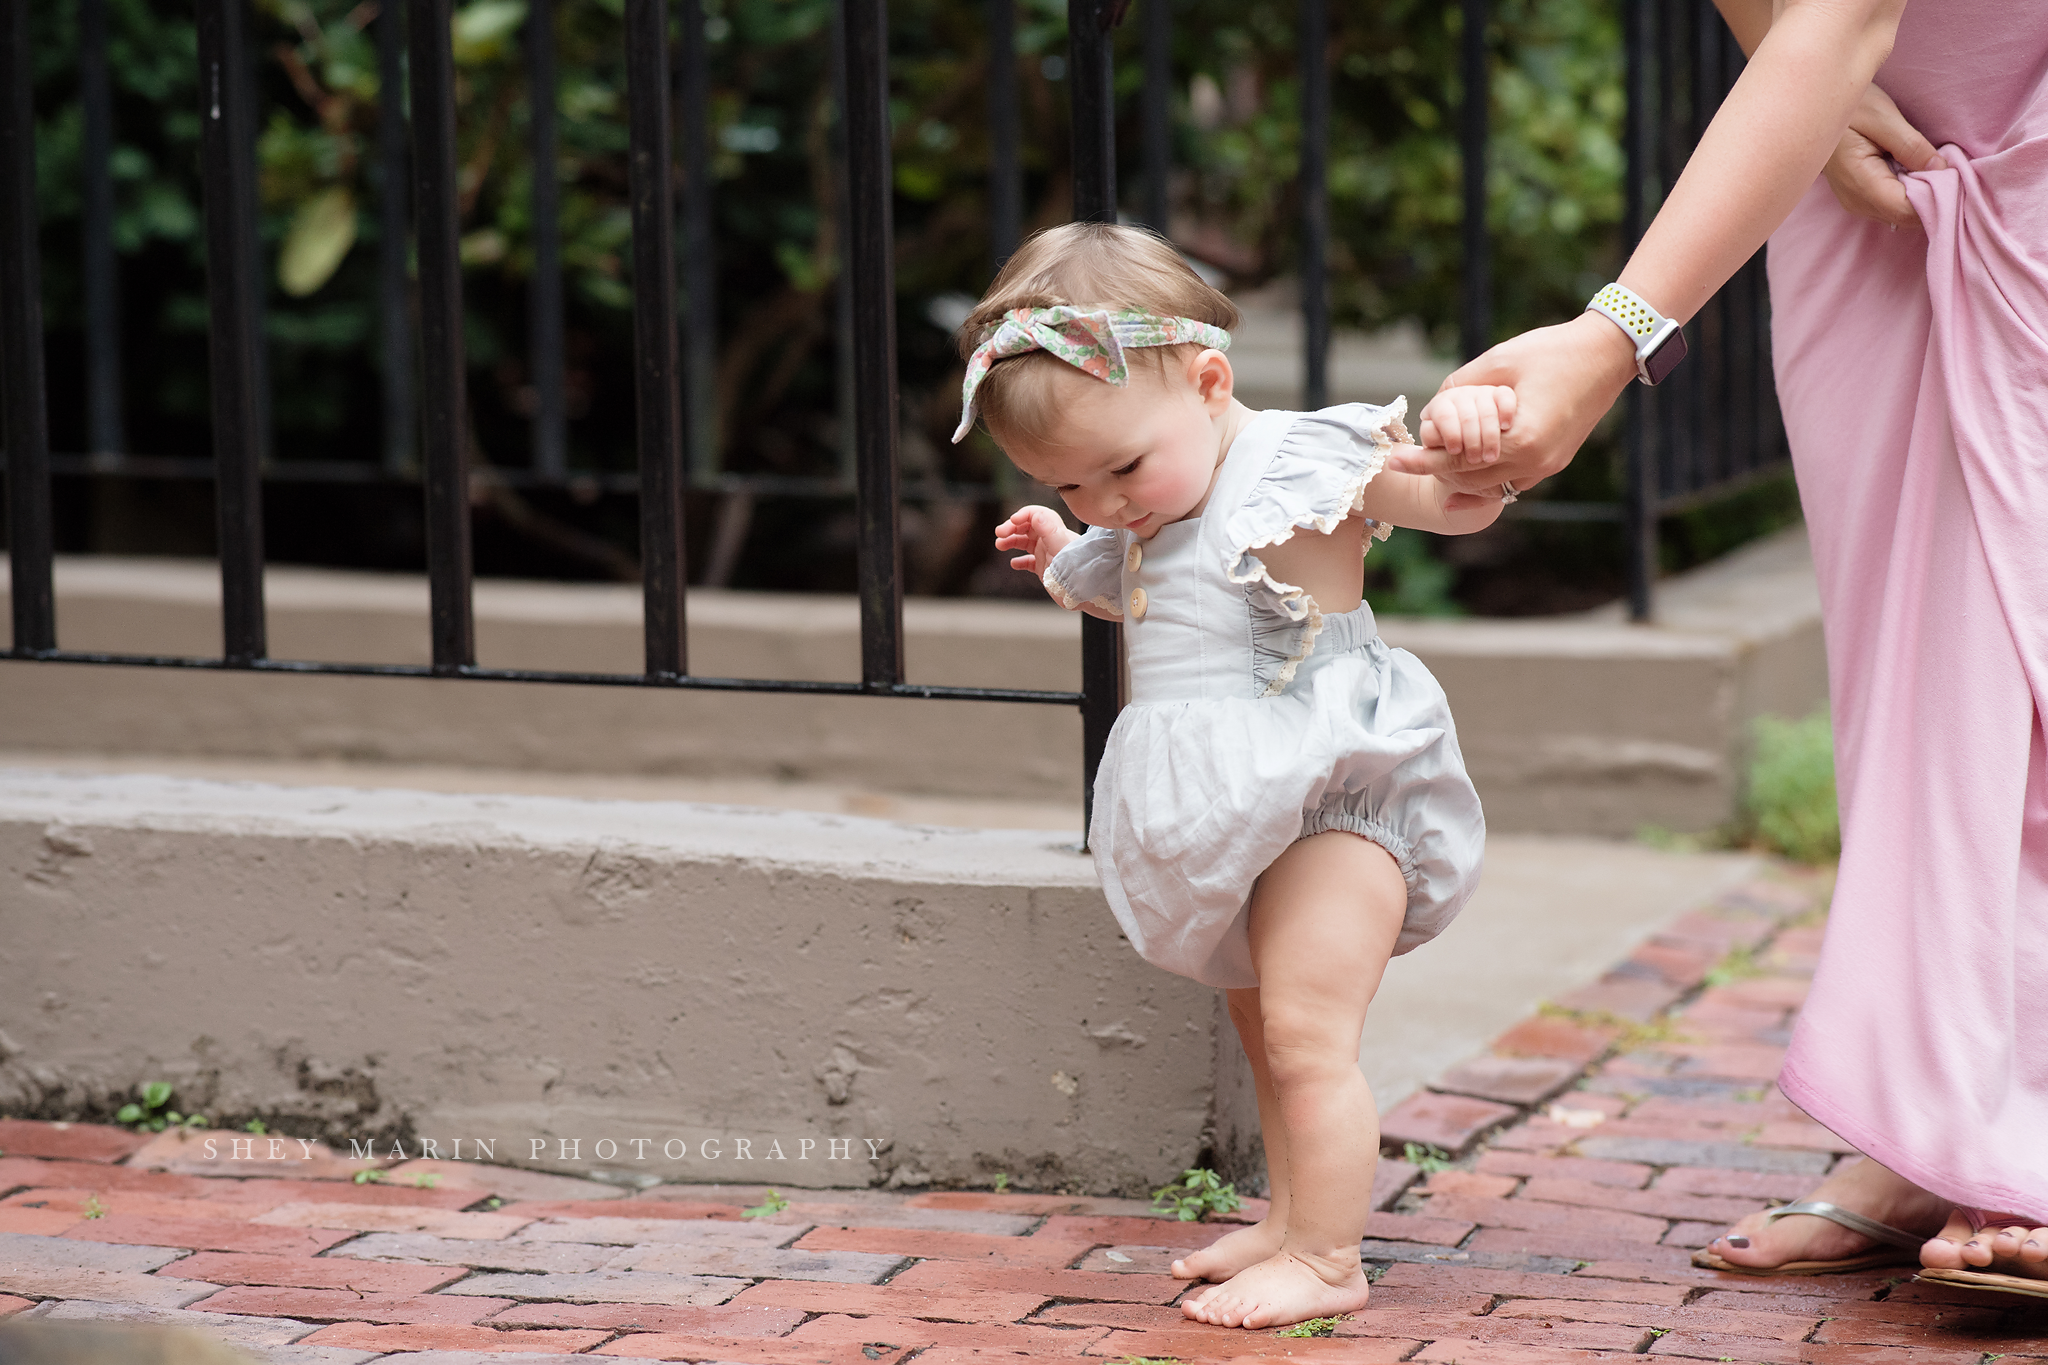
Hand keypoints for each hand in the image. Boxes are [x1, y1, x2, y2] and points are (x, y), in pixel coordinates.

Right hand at [993, 504, 1078, 575]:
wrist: (1082, 591)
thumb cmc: (1074, 569)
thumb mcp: (1060, 548)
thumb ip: (1049, 530)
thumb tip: (1036, 515)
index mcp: (1053, 531)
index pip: (1036, 514)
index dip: (1022, 515)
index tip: (1012, 521)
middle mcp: (1049, 540)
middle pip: (1027, 526)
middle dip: (1011, 527)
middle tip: (999, 534)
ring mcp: (1046, 553)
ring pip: (1025, 542)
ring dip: (1011, 541)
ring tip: (1000, 546)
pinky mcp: (1044, 568)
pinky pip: (1029, 561)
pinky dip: (1020, 561)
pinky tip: (1014, 564)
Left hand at [1387, 311, 1637, 495]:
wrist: (1608, 351)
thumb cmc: (1552, 350)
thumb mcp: (1498, 361)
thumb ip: (1461, 386)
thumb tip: (1434, 406)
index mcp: (1521, 439)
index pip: (1458, 461)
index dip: (1421, 461)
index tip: (1392, 459)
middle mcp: (1537, 462)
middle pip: (1472, 481)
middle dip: (1438, 471)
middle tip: (1406, 461)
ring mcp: (1549, 465)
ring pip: (1493, 486)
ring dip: (1463, 478)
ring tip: (1432, 465)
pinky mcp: (1556, 460)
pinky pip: (1514, 480)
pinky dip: (1489, 478)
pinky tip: (1467, 476)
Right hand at [1823, 83, 1946, 228]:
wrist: (1812, 108)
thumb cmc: (1847, 106)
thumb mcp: (1882, 118)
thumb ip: (1912, 146)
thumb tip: (1941, 169)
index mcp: (1862, 184)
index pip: (1907, 210)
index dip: (1937, 199)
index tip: (1957, 176)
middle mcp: (1857, 201)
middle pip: (1906, 217)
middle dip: (1933, 199)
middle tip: (1953, 170)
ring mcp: (1855, 202)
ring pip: (1900, 214)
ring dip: (1923, 196)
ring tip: (1935, 168)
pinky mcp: (1858, 196)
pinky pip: (1892, 204)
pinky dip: (1911, 192)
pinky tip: (1918, 171)